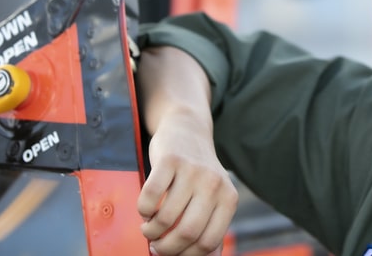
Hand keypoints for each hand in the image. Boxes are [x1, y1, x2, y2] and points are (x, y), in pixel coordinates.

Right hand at [135, 46, 238, 254]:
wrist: (187, 129)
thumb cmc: (198, 172)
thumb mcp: (213, 196)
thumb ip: (210, 224)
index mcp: (228, 198)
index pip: (209, 242)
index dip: (186, 255)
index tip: (172, 254)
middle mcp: (214, 184)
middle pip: (188, 233)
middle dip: (167, 248)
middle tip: (156, 246)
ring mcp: (192, 171)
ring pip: (166, 218)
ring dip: (151, 231)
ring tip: (149, 227)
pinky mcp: (170, 160)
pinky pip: (149, 198)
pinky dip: (142, 211)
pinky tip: (145, 210)